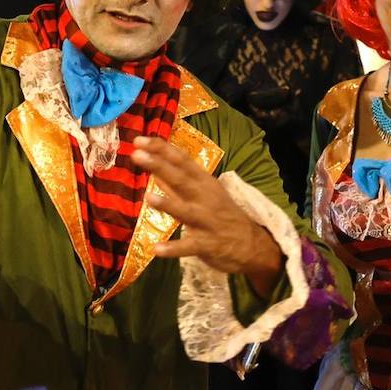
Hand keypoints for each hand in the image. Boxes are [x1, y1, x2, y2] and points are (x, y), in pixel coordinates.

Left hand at [132, 136, 283, 296]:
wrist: (253, 244)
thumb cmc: (223, 215)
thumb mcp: (205, 193)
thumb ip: (178, 183)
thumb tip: (153, 167)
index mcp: (204, 182)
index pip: (182, 161)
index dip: (161, 149)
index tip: (140, 140)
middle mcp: (205, 197)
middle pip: (181, 179)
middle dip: (160, 166)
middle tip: (137, 155)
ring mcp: (206, 221)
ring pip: (185, 211)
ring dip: (168, 204)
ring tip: (148, 198)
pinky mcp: (207, 245)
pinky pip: (189, 246)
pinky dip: (173, 248)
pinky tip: (156, 249)